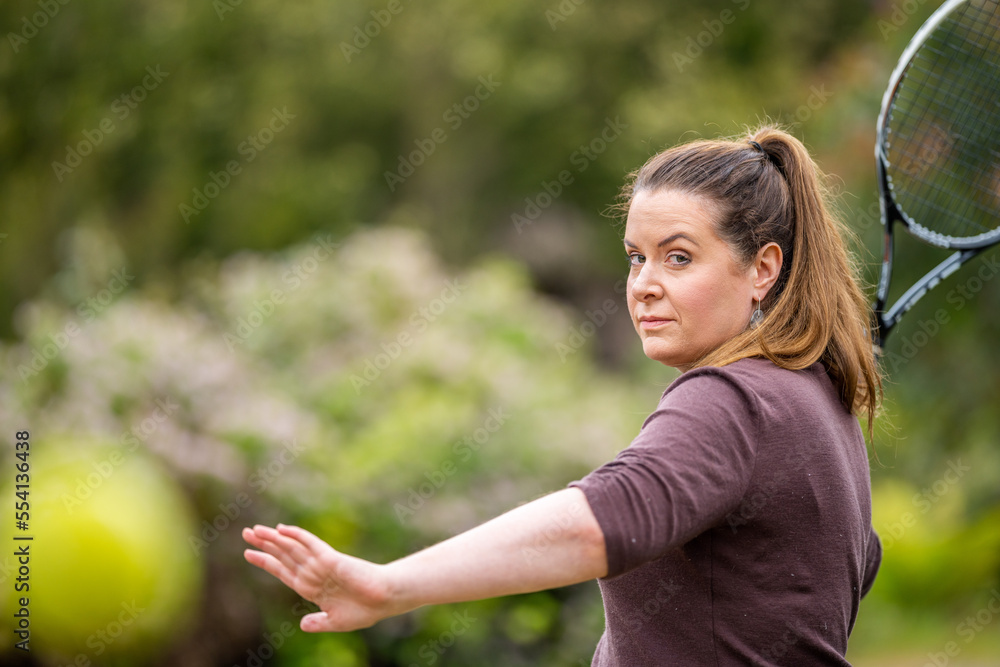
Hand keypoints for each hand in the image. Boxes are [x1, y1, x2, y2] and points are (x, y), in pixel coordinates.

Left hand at [243, 523, 398, 631]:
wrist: (384, 600)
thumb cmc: (365, 610)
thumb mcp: (336, 621)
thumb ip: (319, 621)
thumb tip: (302, 624)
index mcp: (311, 587)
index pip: (282, 570)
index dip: (265, 561)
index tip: (248, 553)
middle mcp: (313, 573)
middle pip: (283, 555)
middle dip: (263, 544)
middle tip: (245, 531)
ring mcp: (321, 564)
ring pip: (292, 548)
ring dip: (273, 538)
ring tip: (255, 529)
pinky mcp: (331, 558)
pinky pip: (311, 544)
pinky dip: (297, 536)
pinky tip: (284, 529)